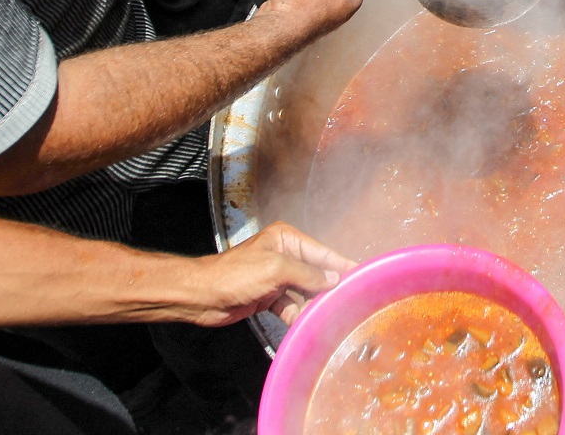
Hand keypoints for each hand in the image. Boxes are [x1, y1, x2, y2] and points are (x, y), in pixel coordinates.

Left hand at [181, 221, 356, 326]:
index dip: (342, 265)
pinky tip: (307, 325)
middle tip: (348, 303)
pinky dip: (298, 316)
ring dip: (313, 305)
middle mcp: (284, 256)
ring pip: (305, 293)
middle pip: (316, 274)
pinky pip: (292, 307)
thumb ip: (308, 273)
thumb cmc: (236, 275)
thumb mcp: (276, 269)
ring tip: (329, 317)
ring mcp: (277, 278)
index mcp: (287, 239)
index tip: (363, 276)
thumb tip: (334, 278)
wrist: (202, 296)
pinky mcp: (269, 297)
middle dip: (328, 289)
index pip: (322, 253)